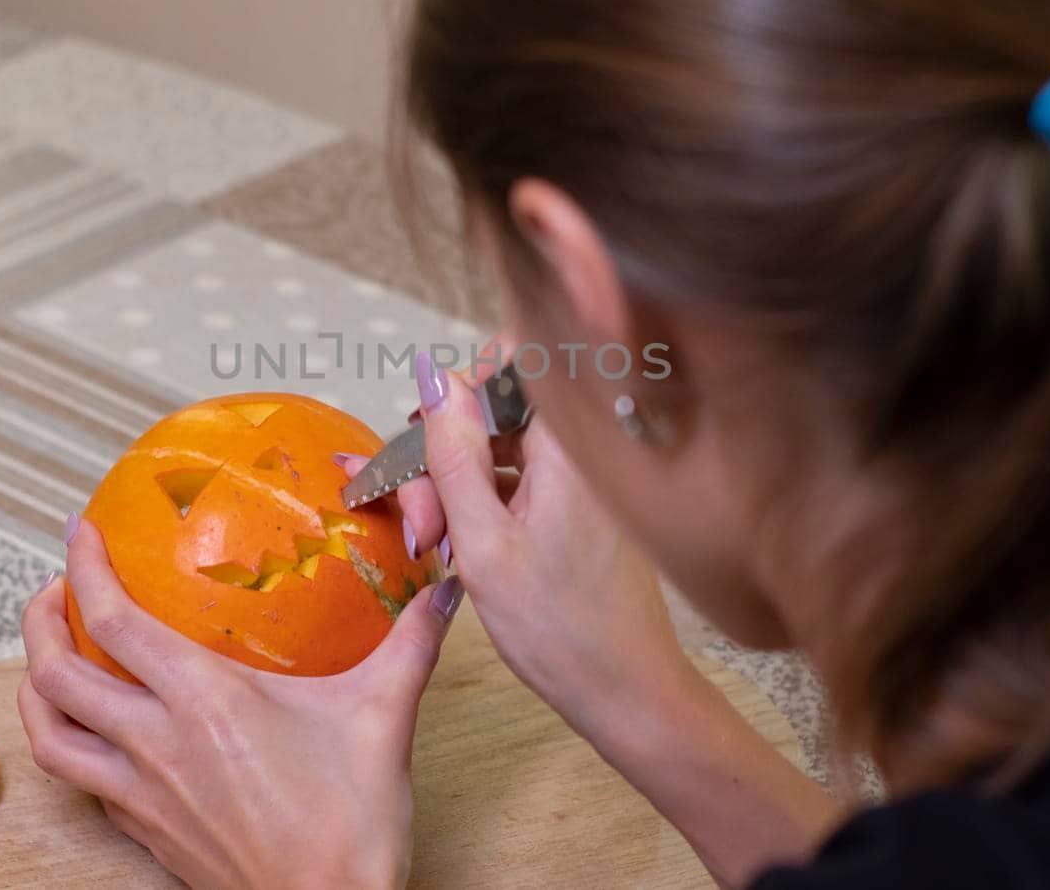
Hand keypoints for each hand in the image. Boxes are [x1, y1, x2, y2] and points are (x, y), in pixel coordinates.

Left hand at [18, 517, 464, 889]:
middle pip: (55, 674)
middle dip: (40, 620)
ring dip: (36, 688)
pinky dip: (72, 744)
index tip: (81, 533)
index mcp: (204, 701)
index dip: (84, 568)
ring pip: (50, 736)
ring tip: (51, 657)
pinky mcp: (145, 832)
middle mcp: (157, 744)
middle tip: (55, 590)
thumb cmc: (351, 825)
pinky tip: (101, 731)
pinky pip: (84, 782)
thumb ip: (410, 642)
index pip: (113, 621)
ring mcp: (142, 794)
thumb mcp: (383, 716)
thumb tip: (442, 590)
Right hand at [374, 355, 838, 888]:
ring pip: (503, 448)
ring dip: (457, 484)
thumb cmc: (557, 627)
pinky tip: (459, 547)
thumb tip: (432, 373)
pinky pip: (520, 480)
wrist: (627, 693)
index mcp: (567, 446)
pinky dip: (483, 503)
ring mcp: (581, 481)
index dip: (463, 383)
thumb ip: (455, 454)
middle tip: (422, 518)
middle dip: (446, 450)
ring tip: (434, 542)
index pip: (517, 357)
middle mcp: (580, 451)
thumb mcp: (483, 541)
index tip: (426, 435)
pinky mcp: (578, 510)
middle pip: (499, 409)